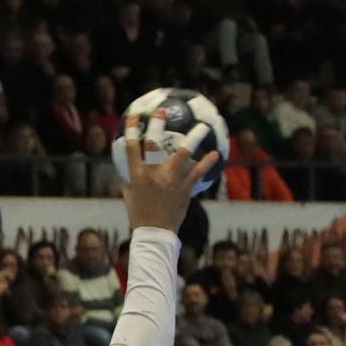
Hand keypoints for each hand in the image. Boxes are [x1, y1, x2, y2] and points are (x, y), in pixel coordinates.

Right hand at [121, 111, 220, 233]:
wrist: (155, 234)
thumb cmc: (140, 215)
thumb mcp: (129, 196)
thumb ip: (130, 180)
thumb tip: (129, 169)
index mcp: (138, 175)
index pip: (132, 147)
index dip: (131, 129)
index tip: (134, 116)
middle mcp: (154, 174)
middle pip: (154, 144)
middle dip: (156, 125)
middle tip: (161, 111)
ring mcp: (171, 180)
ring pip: (183, 153)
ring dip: (194, 138)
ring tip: (203, 127)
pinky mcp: (185, 189)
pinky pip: (198, 172)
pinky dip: (208, 162)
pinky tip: (215, 153)